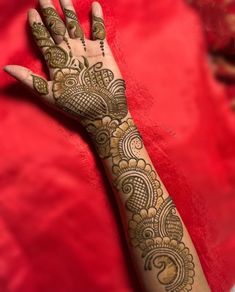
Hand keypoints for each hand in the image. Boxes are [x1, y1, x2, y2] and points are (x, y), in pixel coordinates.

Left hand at [4, 0, 127, 122]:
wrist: (103, 111)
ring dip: (69, 11)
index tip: (31, 12)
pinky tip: (94, 5)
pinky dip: (97, 19)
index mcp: (56, 62)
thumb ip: (30, 80)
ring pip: (75, 25)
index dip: (37, 26)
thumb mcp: (50, 94)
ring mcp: (85, 50)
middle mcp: (69, 53)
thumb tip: (6, 68)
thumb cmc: (77, 106)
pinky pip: (99, 31)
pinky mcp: (102, 51)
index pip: (43, 39)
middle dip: (50, 12)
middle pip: (57, 28)